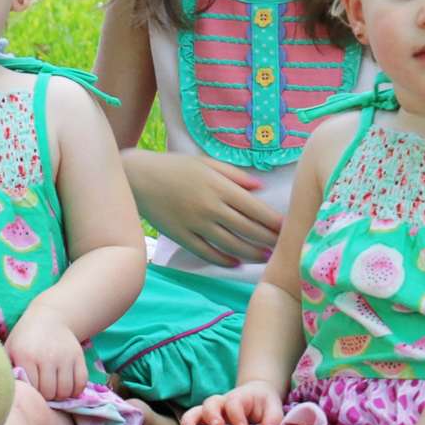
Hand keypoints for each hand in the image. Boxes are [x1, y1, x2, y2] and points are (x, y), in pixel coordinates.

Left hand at [5, 309, 87, 400]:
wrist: (48, 318)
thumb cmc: (24, 338)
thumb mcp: (10, 349)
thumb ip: (8, 370)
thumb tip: (9, 392)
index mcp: (26, 356)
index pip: (32, 389)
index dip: (32, 393)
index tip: (30, 389)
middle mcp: (46, 357)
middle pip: (50, 392)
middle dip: (46, 396)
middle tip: (42, 391)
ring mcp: (64, 357)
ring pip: (66, 390)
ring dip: (60, 395)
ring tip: (54, 390)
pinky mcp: (78, 356)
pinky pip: (81, 382)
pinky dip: (75, 390)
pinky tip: (67, 387)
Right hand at [126, 150, 283, 265]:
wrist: (136, 177)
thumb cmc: (173, 166)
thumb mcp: (205, 162)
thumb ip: (234, 175)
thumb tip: (260, 188)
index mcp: (219, 187)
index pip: (256, 209)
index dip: (274, 221)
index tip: (287, 228)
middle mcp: (210, 207)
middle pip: (248, 230)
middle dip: (268, 240)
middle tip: (282, 246)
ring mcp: (195, 224)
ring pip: (231, 245)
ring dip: (252, 253)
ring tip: (266, 257)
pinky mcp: (181, 237)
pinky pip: (207, 253)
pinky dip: (224, 260)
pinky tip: (236, 262)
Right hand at [181, 381, 284, 424]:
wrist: (255, 397)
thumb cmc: (264, 404)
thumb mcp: (273, 406)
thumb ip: (273, 418)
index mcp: (239, 398)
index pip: (234, 403)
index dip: (236, 414)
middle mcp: (222, 403)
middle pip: (211, 403)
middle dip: (212, 414)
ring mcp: (212, 412)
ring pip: (197, 410)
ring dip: (193, 420)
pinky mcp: (206, 421)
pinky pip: (192, 422)